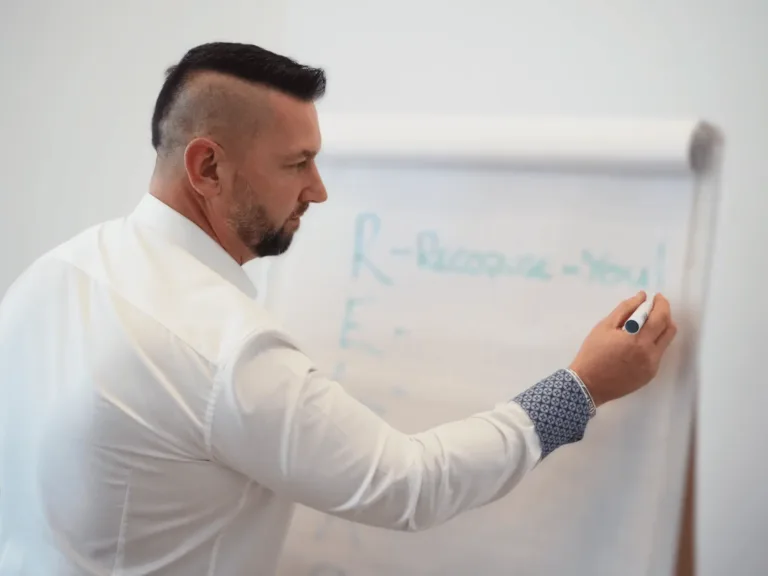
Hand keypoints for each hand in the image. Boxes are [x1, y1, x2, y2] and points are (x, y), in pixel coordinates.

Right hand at [569, 291, 677, 407]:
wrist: (588, 384)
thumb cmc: (592, 353)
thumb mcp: (604, 327)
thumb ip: (625, 309)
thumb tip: (641, 297)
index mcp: (637, 339)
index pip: (660, 316)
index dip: (661, 303)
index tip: (656, 297)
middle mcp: (650, 353)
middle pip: (669, 328)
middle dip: (664, 313)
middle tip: (655, 307)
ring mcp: (652, 365)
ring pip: (667, 341)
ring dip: (662, 328)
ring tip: (648, 323)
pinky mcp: (650, 374)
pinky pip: (658, 353)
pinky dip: (653, 342)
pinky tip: (639, 342)